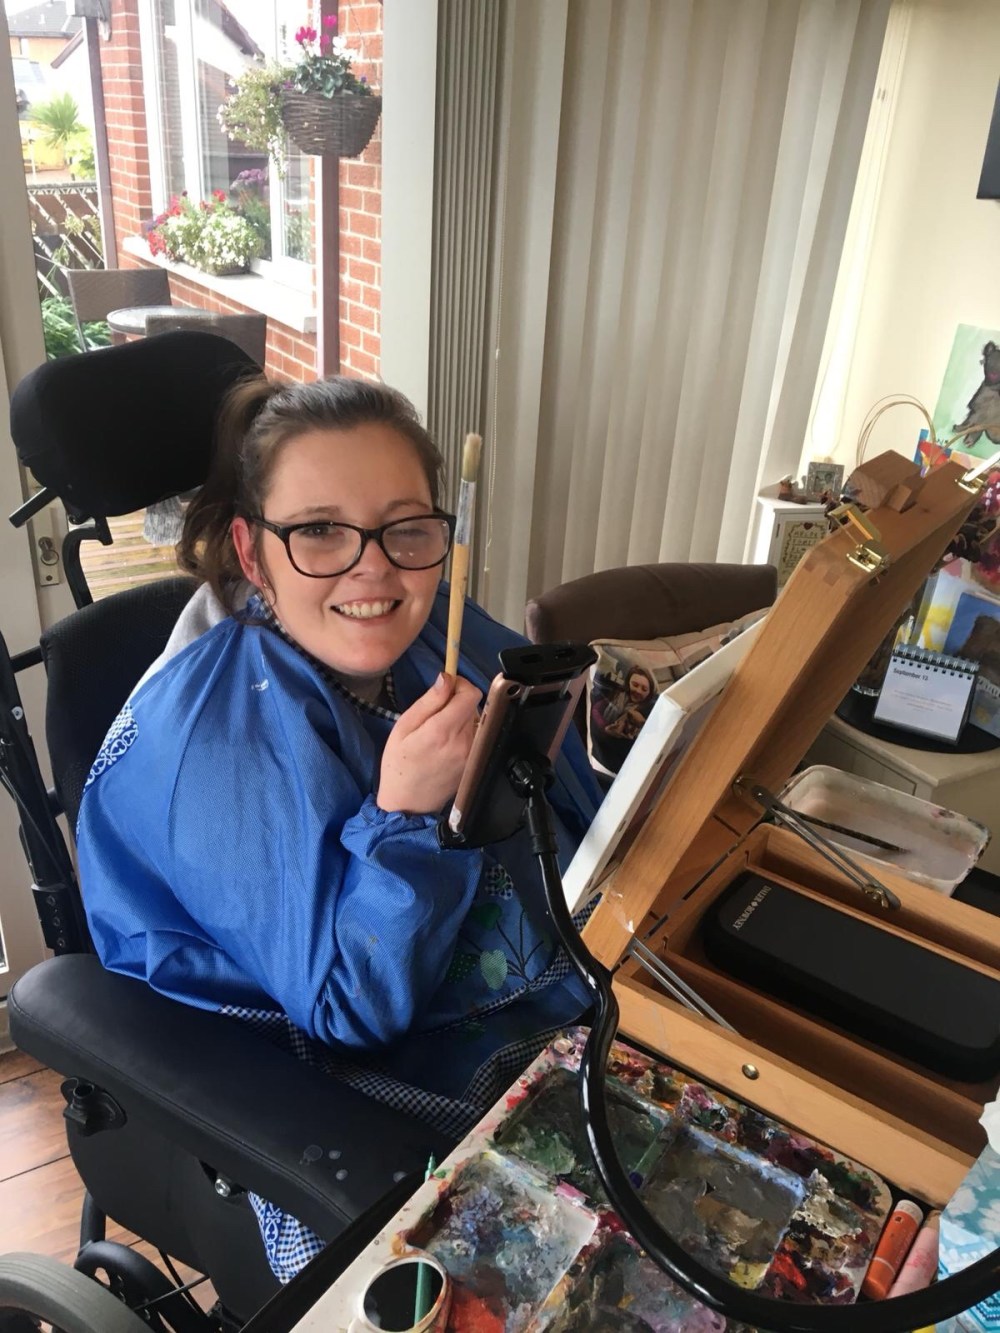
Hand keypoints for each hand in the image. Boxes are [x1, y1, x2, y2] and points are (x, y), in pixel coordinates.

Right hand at [377, 674, 481, 814]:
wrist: (408, 803)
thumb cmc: (398, 764)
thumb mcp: (404, 727)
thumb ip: (428, 702)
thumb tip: (446, 678)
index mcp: (442, 730)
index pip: (471, 694)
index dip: (460, 685)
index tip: (446, 688)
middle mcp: (463, 742)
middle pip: (474, 705)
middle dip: (457, 702)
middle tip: (435, 713)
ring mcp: (472, 754)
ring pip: (476, 719)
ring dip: (462, 717)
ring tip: (440, 731)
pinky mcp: (475, 762)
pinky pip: (476, 735)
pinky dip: (465, 732)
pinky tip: (447, 744)